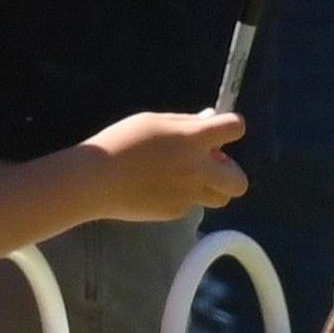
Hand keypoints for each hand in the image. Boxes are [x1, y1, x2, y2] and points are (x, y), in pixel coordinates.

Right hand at [83, 109, 249, 219]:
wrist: (93, 180)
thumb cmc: (120, 142)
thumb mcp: (154, 121)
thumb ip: (186, 123)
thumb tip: (209, 119)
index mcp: (194, 140)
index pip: (236, 127)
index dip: (231, 126)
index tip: (219, 130)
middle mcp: (198, 170)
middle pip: (240, 181)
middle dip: (230, 172)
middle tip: (209, 165)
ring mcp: (188, 195)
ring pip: (220, 198)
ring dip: (212, 188)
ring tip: (185, 178)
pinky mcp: (175, 213)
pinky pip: (191, 205)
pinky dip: (183, 197)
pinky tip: (158, 189)